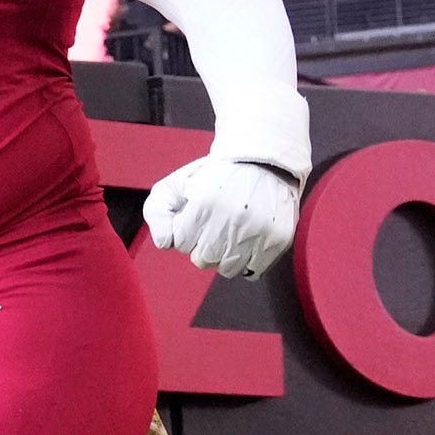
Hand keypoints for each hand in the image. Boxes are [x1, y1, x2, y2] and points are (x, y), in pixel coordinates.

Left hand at [145, 157, 301, 279]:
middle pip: (202, 260)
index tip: (198, 215)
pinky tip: (249, 239)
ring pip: (227, 269)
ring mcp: (258, 231)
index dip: (187, 230)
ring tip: (232, 231)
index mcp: (205, 204)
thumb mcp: (177, 184)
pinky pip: (252, 272)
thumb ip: (156, 212)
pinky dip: (248, 260)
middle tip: (216, 223)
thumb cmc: (214, 178)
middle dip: (204, 244)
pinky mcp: (278, 240)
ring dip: (225, 255)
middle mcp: (232, 219)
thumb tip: (165, 243)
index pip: (181, 243)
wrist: (264, 162)